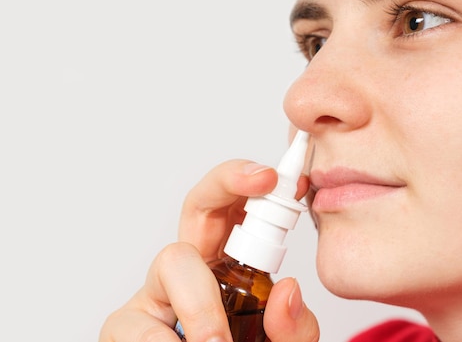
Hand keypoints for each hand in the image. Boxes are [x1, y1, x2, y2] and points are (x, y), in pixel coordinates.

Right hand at [99, 159, 319, 341]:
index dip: (253, 185)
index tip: (273, 176)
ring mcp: (156, 296)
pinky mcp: (125, 327)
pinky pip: (136, 319)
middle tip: (263, 185)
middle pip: (200, 206)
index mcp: (231, 271)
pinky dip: (163, 341)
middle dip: (228, 182)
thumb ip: (294, 328)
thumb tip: (288, 289)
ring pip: (172, 258)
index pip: (239, 211)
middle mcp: (192, 274)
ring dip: (203, 306)